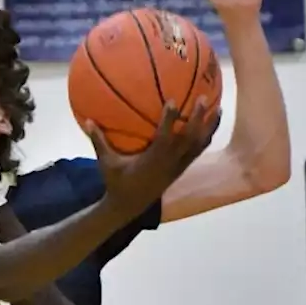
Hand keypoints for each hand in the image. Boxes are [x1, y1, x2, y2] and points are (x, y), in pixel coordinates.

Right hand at [86, 100, 219, 214]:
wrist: (129, 206)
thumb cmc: (116, 182)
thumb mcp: (106, 162)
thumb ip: (98, 141)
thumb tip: (87, 120)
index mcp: (153, 160)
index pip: (165, 137)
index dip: (170, 120)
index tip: (172, 100)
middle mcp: (170, 162)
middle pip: (190, 139)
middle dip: (198, 118)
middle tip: (203, 98)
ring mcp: (178, 166)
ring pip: (199, 144)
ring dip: (209, 126)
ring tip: (218, 108)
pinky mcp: (181, 168)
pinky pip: (198, 150)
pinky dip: (206, 136)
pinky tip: (209, 124)